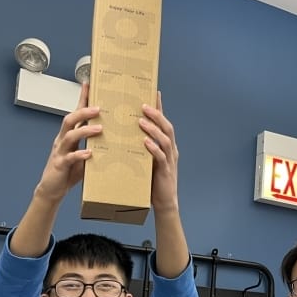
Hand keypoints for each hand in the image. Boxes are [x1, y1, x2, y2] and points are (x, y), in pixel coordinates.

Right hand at [34, 83, 100, 202]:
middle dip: (84, 111)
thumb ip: (96, 145)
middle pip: (70, 119)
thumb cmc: (69, 171)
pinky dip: (80, 155)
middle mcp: (63, 140)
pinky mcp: (60, 164)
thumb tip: (115, 137)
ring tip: (99, 129)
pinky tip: (90, 154)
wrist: (52, 189)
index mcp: (69, 135)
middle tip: (99, 108)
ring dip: (85, 131)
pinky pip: (69, 157)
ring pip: (69, 135)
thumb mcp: (85, 155)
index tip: (89, 84)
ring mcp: (60, 151)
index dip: (81, 98)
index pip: (76, 113)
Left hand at [140, 91, 179, 213]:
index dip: (160, 108)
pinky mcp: (165, 171)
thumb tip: (125, 134)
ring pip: (165, 139)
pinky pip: (160, 156)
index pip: (163, 123)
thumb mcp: (147, 160)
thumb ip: (141, 147)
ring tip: (141, 120)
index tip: (154, 93)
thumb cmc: (153, 182)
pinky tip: (145, 142)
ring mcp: (170, 160)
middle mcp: (171, 150)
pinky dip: (153, 148)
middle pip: (167, 127)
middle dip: (156, 114)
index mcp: (167, 146)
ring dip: (153, 128)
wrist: (164, 203)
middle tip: (143, 104)